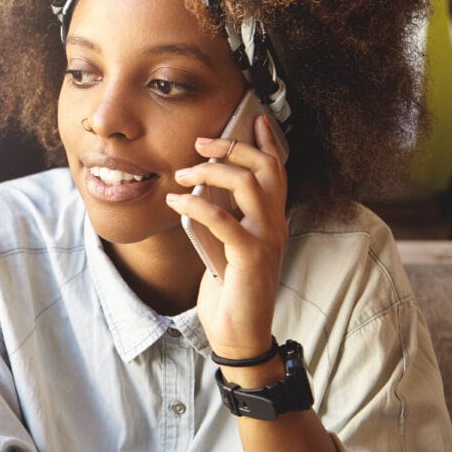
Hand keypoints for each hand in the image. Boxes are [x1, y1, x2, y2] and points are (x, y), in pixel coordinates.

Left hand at [166, 114, 288, 358]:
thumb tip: (198, 187)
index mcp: (270, 220)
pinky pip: (223, 219)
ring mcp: (266, 240)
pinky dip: (196, 205)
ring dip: (212, 172)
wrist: (237, 333)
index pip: (276, 171)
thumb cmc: (228, 288)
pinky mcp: (250, 257)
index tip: (252, 118)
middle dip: (233, 148)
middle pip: (266, 168)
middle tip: (200, 144)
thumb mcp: (223, 244)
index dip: (266, 142)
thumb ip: (220, 216)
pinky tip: (176, 200)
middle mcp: (274, 225)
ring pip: (248, 185)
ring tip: (182, 174)